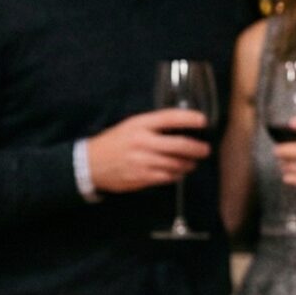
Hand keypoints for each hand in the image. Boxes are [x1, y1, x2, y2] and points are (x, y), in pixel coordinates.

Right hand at [84, 109, 211, 193]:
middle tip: (205, 149)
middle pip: (179, 145)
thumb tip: (179, 128)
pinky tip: (179, 172)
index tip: (203, 121)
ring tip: (192, 162)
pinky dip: (176, 175)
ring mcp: (142, 161)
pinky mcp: (141, 177)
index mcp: (140, 125)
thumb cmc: (113, 142)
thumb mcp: (130, 126)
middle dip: (196, 148)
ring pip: (176, 163)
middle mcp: (142, 142)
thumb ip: (152, 126)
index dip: (189, 119)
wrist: (90, 164)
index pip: (170, 118)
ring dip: (188, 163)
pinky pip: (167, 177)